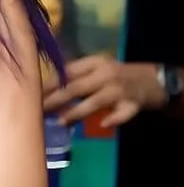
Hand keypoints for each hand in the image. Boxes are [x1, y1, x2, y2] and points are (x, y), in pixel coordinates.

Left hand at [42, 55, 164, 127]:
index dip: (49, 83)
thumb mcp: (97, 69)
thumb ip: (76, 77)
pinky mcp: (134, 104)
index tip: (32, 93)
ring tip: (61, 121)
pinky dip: (114, 119)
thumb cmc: (117, 75)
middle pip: (76, 87)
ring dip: (77, 112)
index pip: (67, 72)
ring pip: (95, 101)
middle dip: (55, 99)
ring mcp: (120, 89)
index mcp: (95, 62)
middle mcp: (106, 73)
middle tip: (38, 110)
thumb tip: (45, 90)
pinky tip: (103, 124)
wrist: (154, 79)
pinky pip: (123, 114)